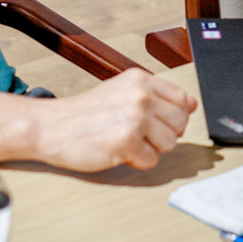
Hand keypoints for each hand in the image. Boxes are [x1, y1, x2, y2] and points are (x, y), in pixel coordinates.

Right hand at [33, 68, 196, 170]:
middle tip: (136, 134)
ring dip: (150, 149)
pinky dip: (136, 162)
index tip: (155, 122)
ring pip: (170, 144)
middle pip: (181, 124)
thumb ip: (157, 96)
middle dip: (162, 135)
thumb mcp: (123, 92)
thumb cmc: (85, 113)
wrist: (50, 127)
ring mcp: (134, 117)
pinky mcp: (126, 141)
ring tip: (125, 141)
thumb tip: (193, 104)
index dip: (173, 117)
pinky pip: (151, 160)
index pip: (183, 100)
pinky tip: (118, 151)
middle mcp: (140, 95)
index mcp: (141, 80)